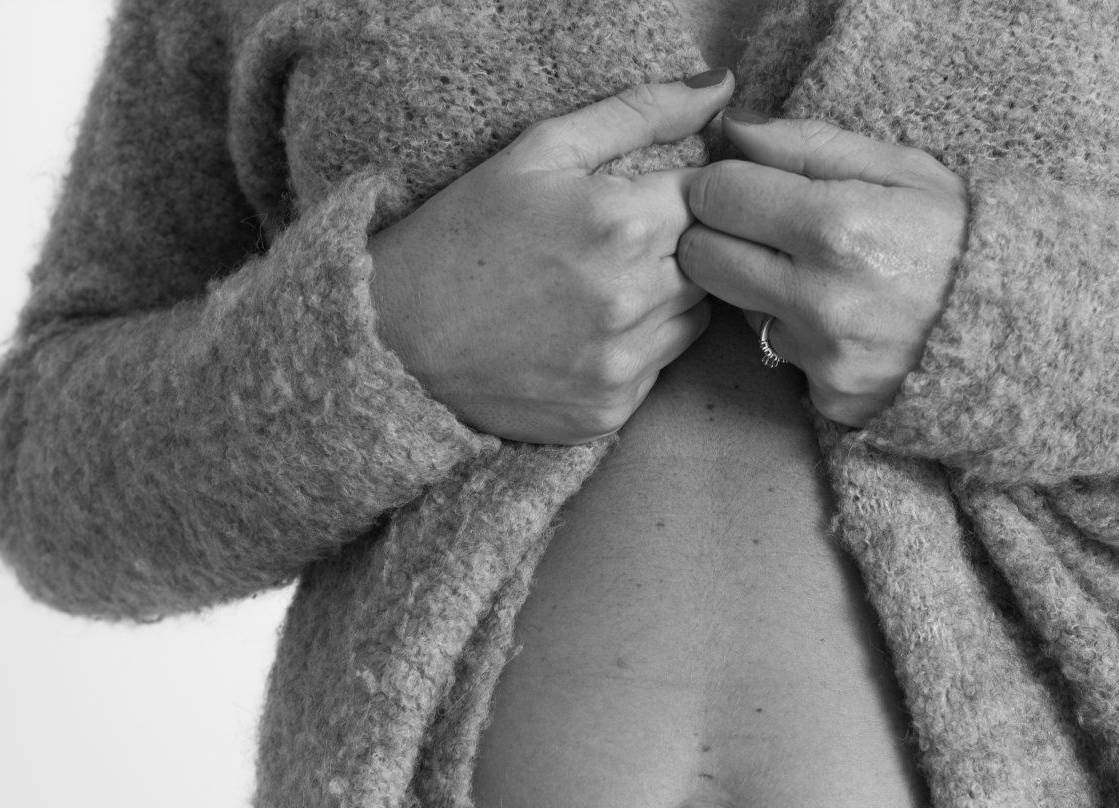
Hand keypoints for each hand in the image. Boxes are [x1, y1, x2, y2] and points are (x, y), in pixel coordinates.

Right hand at [367, 74, 736, 444]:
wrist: (398, 337)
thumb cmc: (466, 231)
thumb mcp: (542, 152)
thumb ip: (638, 113)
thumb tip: (720, 88)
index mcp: (622, 222)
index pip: (710, 198)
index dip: (679, 193)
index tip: (643, 198)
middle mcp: (632, 297)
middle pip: (710, 259)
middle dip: (675, 245)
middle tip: (613, 244)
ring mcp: (623, 361)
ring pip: (695, 316)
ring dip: (665, 297)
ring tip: (600, 286)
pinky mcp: (611, 409)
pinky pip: (660, 368)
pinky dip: (636, 347)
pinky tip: (583, 333)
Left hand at [677, 111, 968, 426]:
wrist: (1026, 330)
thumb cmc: (961, 236)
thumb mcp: (901, 168)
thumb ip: (809, 145)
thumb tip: (733, 128)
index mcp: (838, 226)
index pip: (717, 195)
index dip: (722, 182)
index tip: (743, 182)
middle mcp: (821, 298)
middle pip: (702, 258)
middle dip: (717, 234)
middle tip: (758, 226)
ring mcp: (823, 356)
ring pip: (735, 308)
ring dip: (759, 287)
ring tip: (821, 274)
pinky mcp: (828, 396)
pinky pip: (778, 353)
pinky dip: (797, 334)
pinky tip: (843, 320)